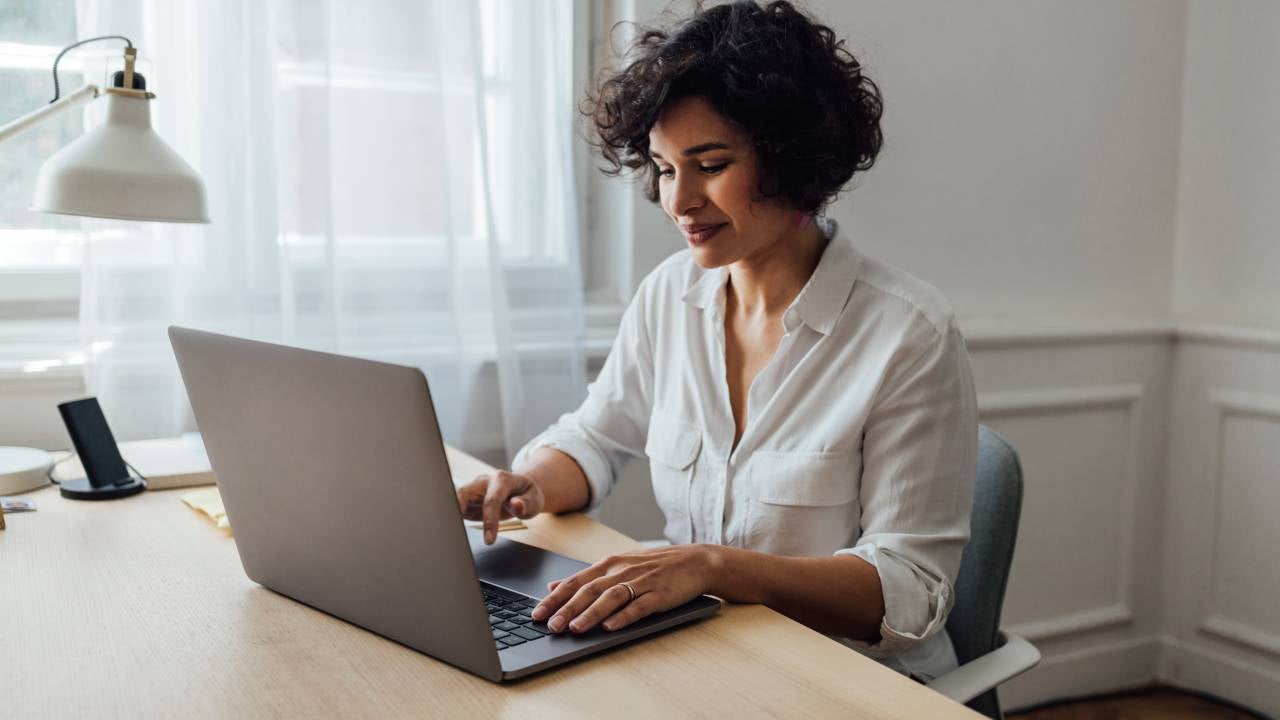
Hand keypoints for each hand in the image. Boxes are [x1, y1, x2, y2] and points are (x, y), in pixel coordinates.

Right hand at [456, 470, 544, 543]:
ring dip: (452, 515)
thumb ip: (526, 503)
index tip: (489, 540)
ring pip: (456, 499)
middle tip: (455, 531)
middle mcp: (484, 482)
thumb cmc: (528, 495)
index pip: (492, 500)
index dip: (489, 520)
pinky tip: (453, 533)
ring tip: (451, 534)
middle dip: (457, 509)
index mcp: (502, 479)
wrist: (522, 491)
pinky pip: (457, 508)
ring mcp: (474, 490)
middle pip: (464, 492)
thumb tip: (516, 504)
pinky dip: (453, 520)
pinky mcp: (468, 500)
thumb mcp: (535, 500)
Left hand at [530, 544, 720, 633]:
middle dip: (567, 608)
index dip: (555, 598)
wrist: (695, 561)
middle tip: (550, 626)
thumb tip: (555, 586)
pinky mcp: (660, 594)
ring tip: (575, 629)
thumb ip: (587, 577)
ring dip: (591, 614)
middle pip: (589, 590)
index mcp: (609, 564)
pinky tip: (611, 627)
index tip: (537, 613)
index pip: (575, 581)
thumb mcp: (619, 565)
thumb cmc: (655, 566)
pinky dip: (624, 616)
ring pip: (611, 597)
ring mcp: (642, 582)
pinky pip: (639, 606)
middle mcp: (622, 571)